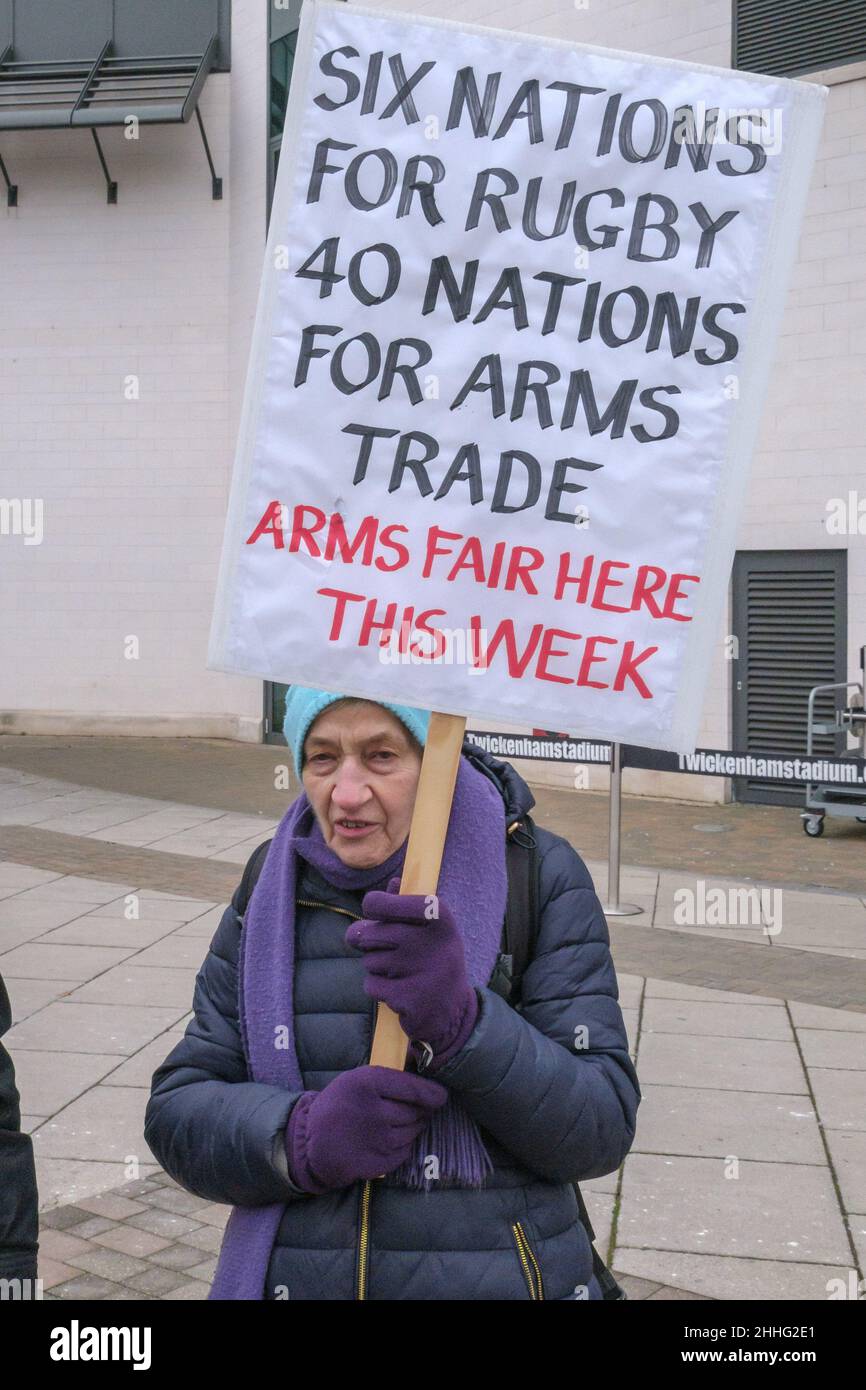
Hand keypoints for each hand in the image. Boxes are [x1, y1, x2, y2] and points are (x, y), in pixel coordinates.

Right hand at [285, 1065, 447, 1193]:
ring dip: (413, 1126)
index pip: (414, 1087)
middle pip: (417, 1110)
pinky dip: (404, 1144)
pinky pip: (406, 1150)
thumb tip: (426, 1077)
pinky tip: (389, 1138)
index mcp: (368, 1083)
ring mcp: (379, 1139)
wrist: (312, 1141)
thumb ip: (388, 1078)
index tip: (441, 1095)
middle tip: (414, 1108)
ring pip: (414, 1130)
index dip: (433, 1093)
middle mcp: (376, 1111)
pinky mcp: (380, 1161)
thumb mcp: (356, 1079)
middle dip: (421, 1109)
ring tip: (398, 1122)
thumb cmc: (338, 1104)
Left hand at [347, 880, 478, 1066]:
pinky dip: (379, 990)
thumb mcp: (433, 930)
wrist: (454, 1010)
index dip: (372, 907)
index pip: (377, 903)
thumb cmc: (436, 961)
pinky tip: (401, 991)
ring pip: (369, 961)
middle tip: (387, 949)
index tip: (376, 912)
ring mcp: (419, 970)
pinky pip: (371, 985)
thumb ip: (410, 905)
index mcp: (438, 914)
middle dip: (369, 944)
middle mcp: (430, 939)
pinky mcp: (408, 997)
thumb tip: (394, 883)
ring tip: (403, 973)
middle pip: (368, 934)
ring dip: (378, 969)